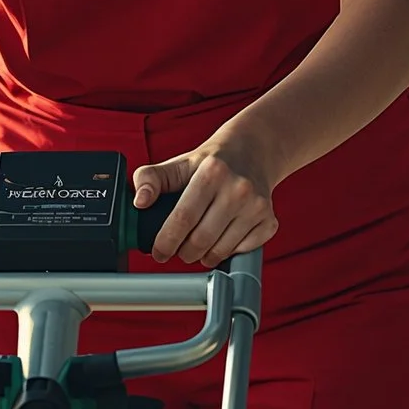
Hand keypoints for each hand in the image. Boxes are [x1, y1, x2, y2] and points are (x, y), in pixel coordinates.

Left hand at [131, 139, 277, 264]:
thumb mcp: (178, 163)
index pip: (183, 217)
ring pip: (221, 250)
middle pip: (201, 240)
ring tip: (197, 246)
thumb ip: (150, 178)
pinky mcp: (269, 220)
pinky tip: (221, 239)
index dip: (166, 241)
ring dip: (203, 256)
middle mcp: (238, 188)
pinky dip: (228, 253)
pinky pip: (243, 251)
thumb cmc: (211, 162)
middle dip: (183, 252)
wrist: (253, 152)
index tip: (158, 252)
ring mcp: (257, 206)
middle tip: (178, 249)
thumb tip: (140, 202)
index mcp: (212, 172)